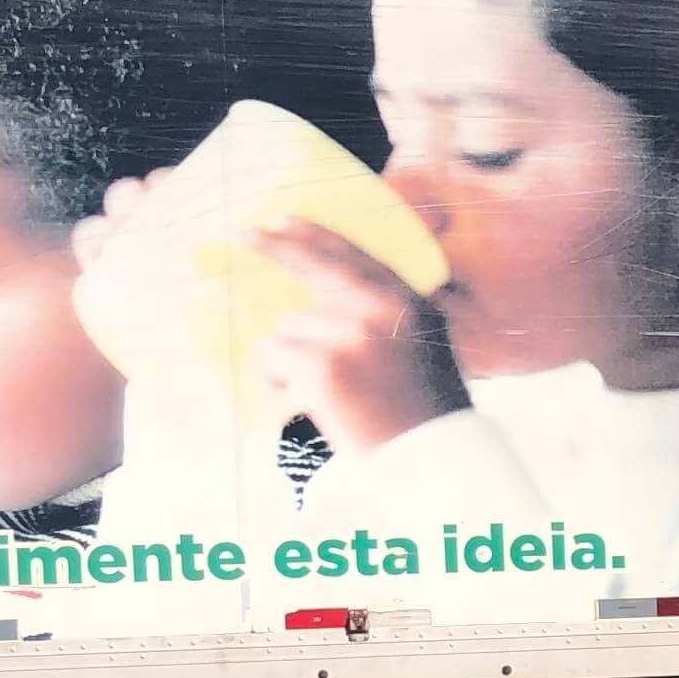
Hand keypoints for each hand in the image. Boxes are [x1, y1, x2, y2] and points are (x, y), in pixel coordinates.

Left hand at [250, 221, 465, 454]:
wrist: (435, 457)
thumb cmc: (422, 412)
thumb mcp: (421, 347)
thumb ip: (383, 316)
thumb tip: (319, 303)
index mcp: (409, 302)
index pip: (354, 253)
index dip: (314, 235)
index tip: (282, 219)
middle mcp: (383, 309)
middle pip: (314, 267)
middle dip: (275, 249)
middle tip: (243, 236)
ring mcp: (353, 336)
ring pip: (288, 328)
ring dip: (290, 358)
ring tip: (323, 393)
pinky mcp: (325, 368)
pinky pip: (274, 359)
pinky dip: (279, 381)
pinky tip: (308, 402)